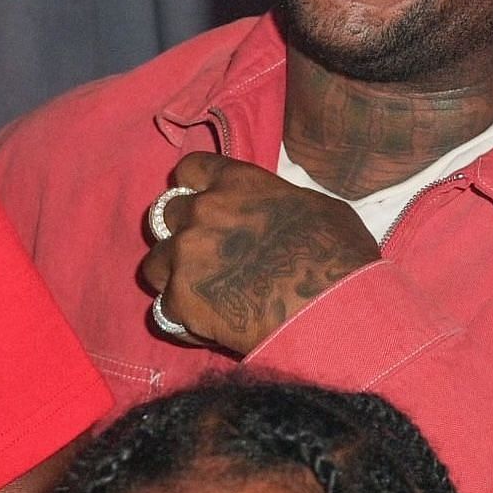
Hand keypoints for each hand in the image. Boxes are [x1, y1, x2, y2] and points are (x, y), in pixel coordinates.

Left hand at [140, 151, 379, 354]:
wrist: (328, 305)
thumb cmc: (339, 253)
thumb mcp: (318, 207)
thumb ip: (279, 201)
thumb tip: (277, 209)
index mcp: (237, 182)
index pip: (191, 168)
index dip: (195, 186)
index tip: (205, 201)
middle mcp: (202, 211)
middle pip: (166, 214)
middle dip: (182, 231)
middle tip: (207, 253)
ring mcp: (186, 256)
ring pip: (153, 262)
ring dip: (173, 274)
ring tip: (200, 292)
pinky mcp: (180, 301)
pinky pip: (163, 309)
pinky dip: (184, 317)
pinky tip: (208, 324)